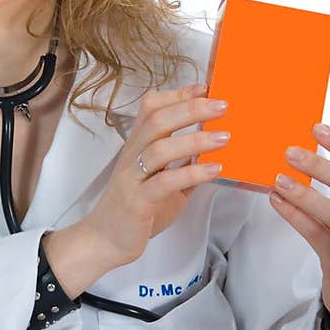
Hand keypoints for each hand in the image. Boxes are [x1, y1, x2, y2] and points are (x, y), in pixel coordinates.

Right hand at [82, 82, 228, 266]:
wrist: (106, 241)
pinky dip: (192, 173)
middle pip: (157, 120)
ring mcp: (133, 177)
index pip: (151, 109)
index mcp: (137, 147)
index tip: (206, 88)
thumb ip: (183, 165)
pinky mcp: (138, 201)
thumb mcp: (163, 182)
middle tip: (222, 106)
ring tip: (224, 138)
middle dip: (191, 109)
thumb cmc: (136, 210)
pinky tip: (213, 169)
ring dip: (196, 139)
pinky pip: (165, 182)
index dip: (178, 95)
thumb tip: (212, 149)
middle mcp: (132, 156)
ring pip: (160, 148)